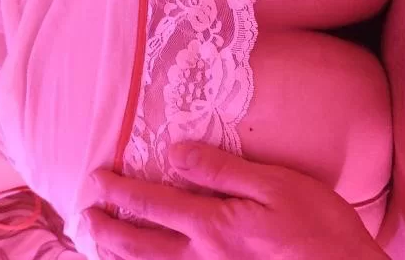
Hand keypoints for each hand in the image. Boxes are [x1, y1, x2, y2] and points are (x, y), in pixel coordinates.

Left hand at [84, 142, 388, 258]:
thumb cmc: (320, 229)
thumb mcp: (277, 186)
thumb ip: (222, 170)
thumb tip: (175, 154)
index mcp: (212, 225)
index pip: (150, 204)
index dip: (118, 191)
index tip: (95, 179)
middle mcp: (200, 259)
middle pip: (137, 244)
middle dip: (106, 228)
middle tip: (84, 215)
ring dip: (117, 256)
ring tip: (97, 244)